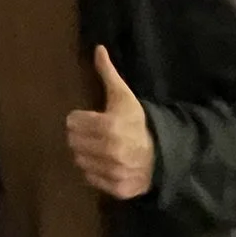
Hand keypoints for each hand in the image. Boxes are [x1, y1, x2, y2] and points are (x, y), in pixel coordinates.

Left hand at [66, 44, 155, 197]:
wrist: (162, 153)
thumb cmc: (138, 121)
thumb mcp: (124, 96)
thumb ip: (108, 73)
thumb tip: (98, 48)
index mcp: (110, 126)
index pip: (73, 123)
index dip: (78, 119)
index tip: (86, 118)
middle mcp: (110, 151)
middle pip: (73, 142)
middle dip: (79, 135)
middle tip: (90, 133)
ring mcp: (114, 171)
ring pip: (79, 160)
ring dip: (84, 153)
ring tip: (96, 147)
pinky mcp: (117, 188)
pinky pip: (90, 178)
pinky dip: (93, 170)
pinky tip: (103, 162)